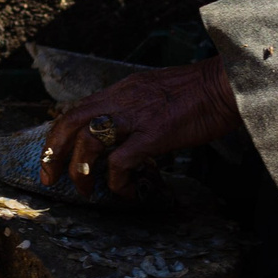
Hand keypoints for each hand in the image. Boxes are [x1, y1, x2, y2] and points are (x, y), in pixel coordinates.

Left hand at [39, 56, 241, 195]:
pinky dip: (118, 181)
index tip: (51, 159)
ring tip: (88, 190)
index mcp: (120, 91)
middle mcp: (122, 100)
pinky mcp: (155, 134)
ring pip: (89, 142)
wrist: (227, 85)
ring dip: (82, 171)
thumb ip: (133, 109)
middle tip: (50, 179)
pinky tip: (127, 192)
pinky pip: (122, 161)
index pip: (74, 110)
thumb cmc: (198, 93)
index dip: (56, 137)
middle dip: (53, 154)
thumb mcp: (154, 93)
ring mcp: (137, 117)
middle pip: (70, 123)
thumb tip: (120, 135)